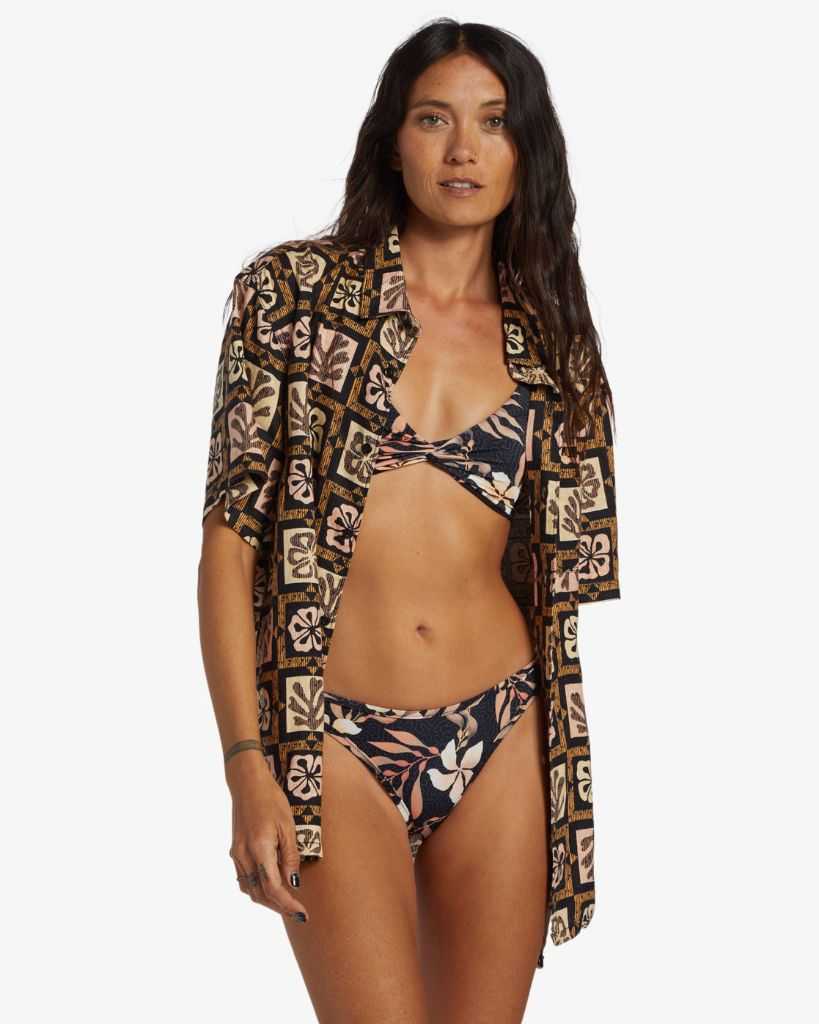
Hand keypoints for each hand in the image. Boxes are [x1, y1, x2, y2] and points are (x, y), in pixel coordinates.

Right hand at [227, 754, 309, 922]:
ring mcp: (237, 855)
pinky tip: (270, 887)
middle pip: (260, 894)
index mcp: (259, 849)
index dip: (288, 904)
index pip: (273, 888)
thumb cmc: (272, 800)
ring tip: (286, 902)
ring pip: (250, 889)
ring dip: (267, 900)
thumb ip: (290, 857)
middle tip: (298, 912)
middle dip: (279, 906)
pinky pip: (245, 879)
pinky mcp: (235, 852)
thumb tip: (293, 884)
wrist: (248, 785)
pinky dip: (257, 888)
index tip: (302, 912)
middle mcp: (244, 856)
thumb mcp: (288, 827)